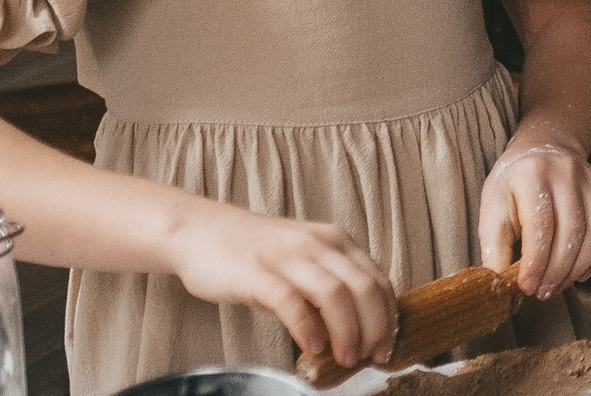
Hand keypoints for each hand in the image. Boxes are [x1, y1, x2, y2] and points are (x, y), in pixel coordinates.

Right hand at [168, 202, 396, 368]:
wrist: (202, 232)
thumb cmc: (256, 255)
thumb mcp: (302, 263)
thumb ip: (329, 288)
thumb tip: (356, 331)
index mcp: (335, 241)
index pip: (377, 280)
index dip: (388, 316)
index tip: (386, 346)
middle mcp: (318, 244)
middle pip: (364, 288)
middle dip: (375, 328)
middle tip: (370, 357)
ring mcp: (288, 257)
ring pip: (335, 294)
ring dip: (347, 332)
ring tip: (345, 358)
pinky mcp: (258, 273)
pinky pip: (291, 301)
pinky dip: (307, 327)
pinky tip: (312, 347)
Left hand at [479, 139, 590, 299]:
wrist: (544, 149)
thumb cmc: (513, 185)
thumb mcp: (493, 209)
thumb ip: (495, 247)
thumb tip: (500, 287)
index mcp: (533, 174)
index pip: (540, 224)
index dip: (534, 261)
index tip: (526, 287)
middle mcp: (567, 173)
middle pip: (570, 230)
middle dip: (556, 270)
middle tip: (542, 292)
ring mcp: (590, 181)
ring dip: (576, 268)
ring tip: (557, 286)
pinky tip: (577, 274)